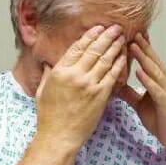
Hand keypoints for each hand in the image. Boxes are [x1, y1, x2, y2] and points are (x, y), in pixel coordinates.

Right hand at [34, 24, 128, 150]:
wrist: (59, 137)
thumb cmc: (49, 116)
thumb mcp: (42, 91)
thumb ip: (48, 74)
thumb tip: (49, 64)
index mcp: (59, 71)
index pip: (77, 47)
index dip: (89, 36)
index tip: (98, 28)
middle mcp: (75, 75)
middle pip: (94, 50)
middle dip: (106, 36)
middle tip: (116, 27)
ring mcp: (89, 85)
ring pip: (105, 60)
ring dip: (115, 47)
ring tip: (122, 37)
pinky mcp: (100, 96)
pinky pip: (112, 76)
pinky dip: (119, 64)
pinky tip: (124, 56)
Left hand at [114, 31, 165, 154]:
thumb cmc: (162, 122)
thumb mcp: (141, 105)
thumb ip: (131, 94)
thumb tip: (116, 85)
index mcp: (159, 82)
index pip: (149, 62)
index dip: (141, 48)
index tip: (131, 34)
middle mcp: (165, 83)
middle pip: (153, 61)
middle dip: (142, 46)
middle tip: (131, 31)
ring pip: (155, 71)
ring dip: (144, 58)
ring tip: (133, 45)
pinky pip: (156, 89)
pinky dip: (148, 80)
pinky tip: (139, 72)